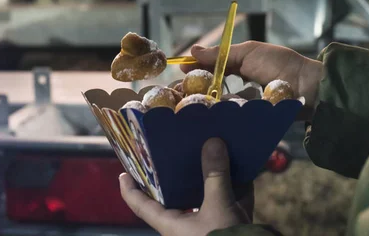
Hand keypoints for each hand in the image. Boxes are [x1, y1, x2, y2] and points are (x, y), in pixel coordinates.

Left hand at [119, 138, 250, 235]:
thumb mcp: (219, 207)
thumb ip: (215, 175)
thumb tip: (212, 141)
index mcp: (172, 225)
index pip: (142, 206)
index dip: (130, 190)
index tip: (123, 173)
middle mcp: (186, 226)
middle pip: (176, 195)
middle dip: (177, 172)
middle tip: (176, 147)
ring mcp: (209, 227)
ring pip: (206, 196)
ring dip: (212, 175)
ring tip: (211, 148)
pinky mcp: (231, 226)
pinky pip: (232, 201)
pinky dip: (238, 185)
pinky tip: (245, 165)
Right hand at [182, 42, 322, 113]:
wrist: (306, 87)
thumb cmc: (278, 64)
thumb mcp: (248, 52)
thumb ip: (221, 54)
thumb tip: (192, 50)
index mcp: (237, 67)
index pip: (209, 68)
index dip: (193, 70)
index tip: (177, 70)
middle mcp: (236, 87)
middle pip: (207, 90)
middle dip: (190, 91)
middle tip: (173, 93)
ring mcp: (241, 106)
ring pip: (214, 106)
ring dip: (197, 105)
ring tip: (180, 107)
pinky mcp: (246, 122)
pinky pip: (226, 120)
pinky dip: (213, 118)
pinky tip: (198, 118)